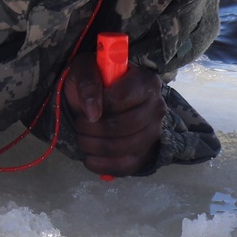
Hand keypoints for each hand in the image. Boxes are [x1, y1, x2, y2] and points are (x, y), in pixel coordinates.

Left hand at [63, 55, 166, 176]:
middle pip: (125, 126)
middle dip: (93, 129)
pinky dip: (105, 166)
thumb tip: (93, 113)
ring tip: (82, 139)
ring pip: (126, 147)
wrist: (99, 95)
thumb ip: (88, 84)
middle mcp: (157, 107)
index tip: (85, 108)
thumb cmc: (94, 79)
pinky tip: (90, 159)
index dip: (98, 106)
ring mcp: (154, 131)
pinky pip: (128, 166)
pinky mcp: (146, 152)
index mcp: (146, 81)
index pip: (121, 99)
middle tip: (79, 125)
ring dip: (96, 147)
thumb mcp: (85, 70)